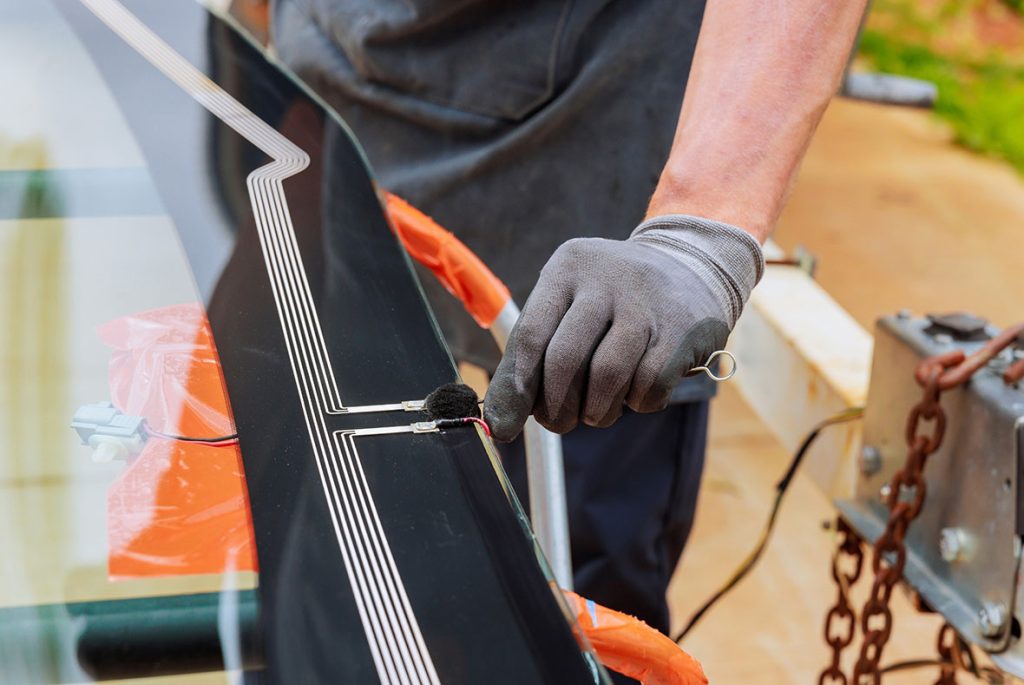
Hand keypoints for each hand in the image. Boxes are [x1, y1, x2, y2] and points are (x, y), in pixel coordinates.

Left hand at [483, 215, 762, 440]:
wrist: (693, 265)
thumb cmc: (613, 300)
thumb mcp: (571, 304)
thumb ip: (535, 353)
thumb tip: (501, 419)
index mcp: (567, 269)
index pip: (531, 335)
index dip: (515, 388)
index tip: (504, 427)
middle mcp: (606, 278)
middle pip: (565, 359)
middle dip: (557, 406)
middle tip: (558, 424)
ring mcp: (648, 302)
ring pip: (607, 376)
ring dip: (596, 411)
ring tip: (597, 413)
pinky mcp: (684, 328)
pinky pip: (649, 386)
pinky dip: (637, 403)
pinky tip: (635, 393)